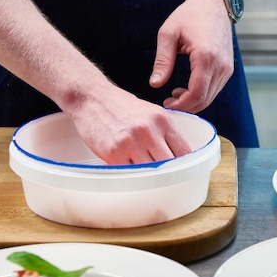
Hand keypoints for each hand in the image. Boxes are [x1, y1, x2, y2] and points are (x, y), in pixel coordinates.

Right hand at [67, 83, 190, 164]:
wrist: (92, 98)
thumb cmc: (122, 107)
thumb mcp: (151, 113)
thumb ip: (166, 133)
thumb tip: (180, 157)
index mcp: (163, 121)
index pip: (184, 151)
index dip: (185, 164)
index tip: (183, 171)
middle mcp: (149, 131)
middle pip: (169, 164)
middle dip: (168, 173)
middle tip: (165, 178)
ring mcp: (131, 143)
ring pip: (151, 172)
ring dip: (149, 176)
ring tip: (147, 175)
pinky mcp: (113, 153)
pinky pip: (130, 173)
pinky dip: (132, 175)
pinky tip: (131, 170)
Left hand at [150, 0, 233, 112]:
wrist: (215, 4)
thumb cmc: (190, 15)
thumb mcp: (169, 34)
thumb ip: (163, 61)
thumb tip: (155, 84)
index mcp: (205, 57)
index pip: (196, 93)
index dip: (181, 104)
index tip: (167, 103)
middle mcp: (220, 65)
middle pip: (204, 99)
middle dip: (186, 106)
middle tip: (169, 101)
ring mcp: (227, 68)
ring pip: (211, 97)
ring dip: (193, 101)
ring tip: (175, 93)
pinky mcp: (228, 69)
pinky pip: (215, 89)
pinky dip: (201, 94)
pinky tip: (187, 88)